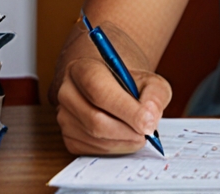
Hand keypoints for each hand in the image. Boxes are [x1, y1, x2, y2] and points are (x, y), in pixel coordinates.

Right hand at [54, 28, 172, 154]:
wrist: (111, 89)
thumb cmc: (131, 84)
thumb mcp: (150, 80)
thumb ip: (155, 95)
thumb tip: (149, 120)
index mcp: (84, 69)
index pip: (100, 92)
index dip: (126, 110)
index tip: (149, 124)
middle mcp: (68, 92)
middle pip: (96, 120)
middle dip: (128, 130)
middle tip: (148, 133)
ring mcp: (64, 117)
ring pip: (95, 138)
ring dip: (124, 141)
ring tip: (140, 133)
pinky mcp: (68, 137)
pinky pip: (93, 150)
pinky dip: (115, 148)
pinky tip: (125, 136)